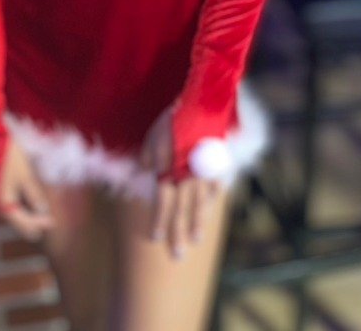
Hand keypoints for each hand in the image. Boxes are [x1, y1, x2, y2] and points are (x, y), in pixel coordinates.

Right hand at [0, 135, 55, 239]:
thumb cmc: (8, 156)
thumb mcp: (26, 175)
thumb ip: (35, 195)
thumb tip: (44, 211)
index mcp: (3, 204)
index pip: (24, 224)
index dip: (40, 224)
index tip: (53, 222)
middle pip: (18, 219)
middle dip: (34, 218)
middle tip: (49, 217)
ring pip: (15, 209)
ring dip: (29, 209)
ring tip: (42, 207)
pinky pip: (11, 199)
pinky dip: (22, 200)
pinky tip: (31, 195)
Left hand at [139, 105, 221, 259]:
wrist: (201, 105)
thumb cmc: (171, 120)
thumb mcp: (152, 137)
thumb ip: (148, 158)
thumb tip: (145, 171)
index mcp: (170, 172)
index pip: (163, 204)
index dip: (159, 222)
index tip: (156, 239)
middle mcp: (187, 178)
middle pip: (182, 210)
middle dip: (179, 233)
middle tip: (178, 255)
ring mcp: (204, 173)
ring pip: (201, 204)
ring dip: (197, 222)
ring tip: (196, 238)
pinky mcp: (216, 165)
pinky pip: (215, 187)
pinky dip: (212, 199)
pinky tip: (209, 207)